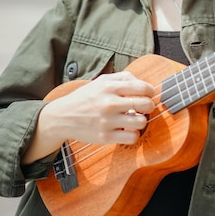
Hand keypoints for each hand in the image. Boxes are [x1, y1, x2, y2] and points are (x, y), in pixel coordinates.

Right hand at [39, 71, 154, 150]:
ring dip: (141, 120)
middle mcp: (110, 103)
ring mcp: (108, 121)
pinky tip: (127, 129)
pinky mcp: (105, 137)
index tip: (149, 94)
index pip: (142, 87)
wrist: (64, 116)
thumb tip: (143, 83)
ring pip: (141, 122)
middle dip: (149, 105)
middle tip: (145, 107)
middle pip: (145, 104)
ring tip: (135, 118)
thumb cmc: (86, 97)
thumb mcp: (102, 80)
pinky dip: (133, 134)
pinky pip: (132, 137)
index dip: (151, 91)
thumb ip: (123, 77)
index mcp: (110, 87)